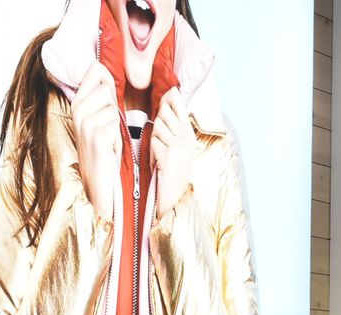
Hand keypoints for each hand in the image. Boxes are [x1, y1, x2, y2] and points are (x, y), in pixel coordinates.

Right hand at [71, 63, 122, 221]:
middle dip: (114, 106)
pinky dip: (117, 137)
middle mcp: (78, 110)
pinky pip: (116, 123)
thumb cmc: (102, 150)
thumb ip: (101, 96)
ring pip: (113, 106)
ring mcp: (85, 123)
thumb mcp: (100, 119)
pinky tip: (109, 147)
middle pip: (107, 87)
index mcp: (77, 103)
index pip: (96, 69)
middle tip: (108, 127)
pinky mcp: (96, 136)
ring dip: (116, 124)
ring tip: (108, 138)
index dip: (109, 80)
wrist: (97, 182)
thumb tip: (106, 70)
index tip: (109, 99)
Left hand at [150, 88, 196, 225]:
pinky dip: (152, 151)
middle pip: (165, 111)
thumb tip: (166, 102)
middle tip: (160, 138)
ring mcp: (179, 145)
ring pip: (158, 126)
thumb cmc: (172, 169)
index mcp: (188, 132)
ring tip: (160, 152)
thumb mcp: (176, 144)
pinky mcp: (169, 154)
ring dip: (154, 138)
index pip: (180, 104)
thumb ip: (172, 125)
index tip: (169, 93)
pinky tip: (158, 161)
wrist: (175, 195)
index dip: (170, 97)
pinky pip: (154, 141)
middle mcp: (186, 136)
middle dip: (158, 121)